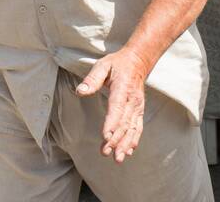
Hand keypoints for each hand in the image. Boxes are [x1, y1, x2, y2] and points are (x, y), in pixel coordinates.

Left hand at [76, 48, 149, 163]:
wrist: (137, 61)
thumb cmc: (117, 64)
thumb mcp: (102, 65)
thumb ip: (92, 79)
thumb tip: (80, 91)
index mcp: (122, 89)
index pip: (117, 109)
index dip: (112, 124)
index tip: (106, 137)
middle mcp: (133, 100)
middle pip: (124, 123)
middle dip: (116, 140)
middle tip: (106, 153)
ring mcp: (138, 106)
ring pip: (132, 128)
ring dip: (125, 144)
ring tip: (118, 158)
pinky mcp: (139, 110)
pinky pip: (138, 127)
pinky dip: (134, 140)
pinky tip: (129, 151)